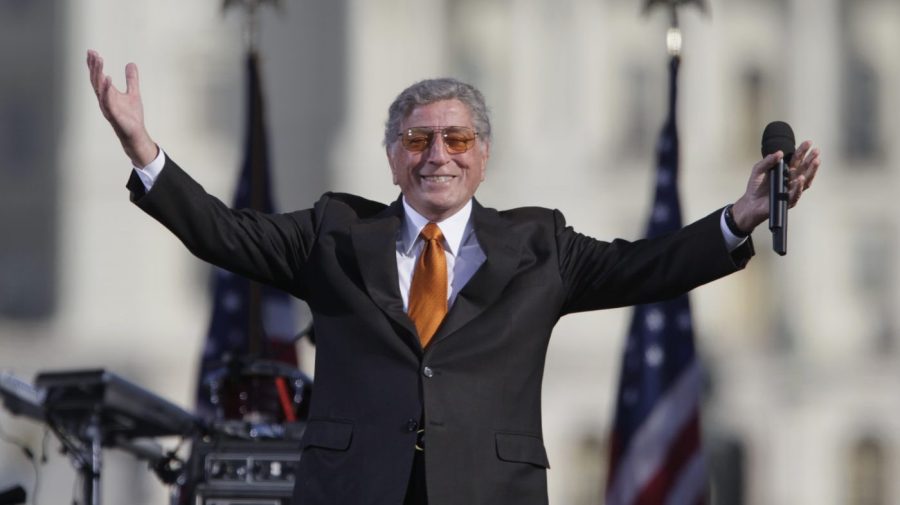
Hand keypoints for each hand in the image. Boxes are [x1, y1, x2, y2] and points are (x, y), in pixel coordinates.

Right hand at [87, 50, 157, 166]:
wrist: (136, 133)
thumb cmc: (132, 116)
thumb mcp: (134, 93)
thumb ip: (131, 79)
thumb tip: (131, 64)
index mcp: (107, 94)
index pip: (98, 77)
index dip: (94, 65)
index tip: (92, 52)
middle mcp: (104, 99)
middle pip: (95, 80)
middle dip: (93, 66)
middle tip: (92, 53)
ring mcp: (107, 107)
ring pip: (99, 88)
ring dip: (98, 74)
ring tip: (99, 60)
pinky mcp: (113, 114)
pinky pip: (108, 100)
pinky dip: (107, 89)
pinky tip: (107, 78)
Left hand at [731, 140, 820, 232]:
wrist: (750, 203)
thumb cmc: (756, 187)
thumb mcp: (758, 170)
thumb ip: (767, 161)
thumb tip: (779, 153)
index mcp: (786, 171)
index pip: (796, 159)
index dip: (802, 151)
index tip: (809, 143)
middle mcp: (791, 180)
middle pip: (804, 168)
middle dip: (811, 159)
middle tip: (816, 150)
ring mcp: (791, 190)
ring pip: (805, 180)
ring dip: (811, 171)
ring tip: (816, 161)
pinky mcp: (787, 200)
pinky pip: (795, 193)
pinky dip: (798, 186)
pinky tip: (801, 179)